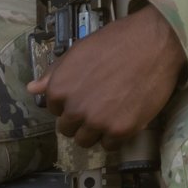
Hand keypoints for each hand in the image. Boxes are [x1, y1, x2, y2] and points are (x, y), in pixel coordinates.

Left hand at [27, 6, 184, 147]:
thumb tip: (33, 88)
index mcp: (60, 88)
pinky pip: (110, 146)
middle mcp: (74, 108)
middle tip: (100, 104)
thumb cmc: (117, 41)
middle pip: (68, 129)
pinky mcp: (121, 130)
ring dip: (96, 131)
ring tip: (112, 112)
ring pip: (86, 141)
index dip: (70, 102)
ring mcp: (97, 122)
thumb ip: (55, 73)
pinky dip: (116, 136)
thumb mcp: (80, 50)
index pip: (55, 110)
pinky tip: (124, 117)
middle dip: (80, 119)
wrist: (155, 43)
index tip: (86, 93)